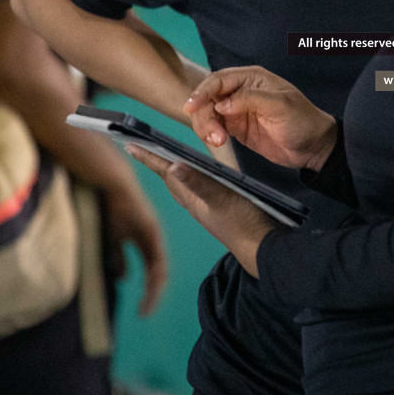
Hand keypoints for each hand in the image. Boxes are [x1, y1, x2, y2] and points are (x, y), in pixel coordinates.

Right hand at [103, 186, 168, 316]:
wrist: (110, 183)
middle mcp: (152, 238)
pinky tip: (148, 287)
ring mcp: (154, 234)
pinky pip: (156, 257)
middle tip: (145, 313)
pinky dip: (152, 275)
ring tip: (146, 306)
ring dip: (153, 289)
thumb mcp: (112, 239)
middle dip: (152, 293)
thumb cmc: (109, 207)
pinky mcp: (150, 230)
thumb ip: (118, 257)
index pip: (151, 267)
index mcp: (145, 239)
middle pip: (158, 271)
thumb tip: (123, 278)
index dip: (148, 286)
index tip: (142, 306)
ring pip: (159, 268)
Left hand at [127, 147, 276, 276]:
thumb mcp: (221, 198)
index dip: (149, 158)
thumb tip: (173, 167)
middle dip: (157, 163)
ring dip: (174, 172)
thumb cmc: (244, 223)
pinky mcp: (223, 210)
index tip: (130, 144)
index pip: (166, 173)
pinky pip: (200, 191)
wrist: (263, 249)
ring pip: (184, 187)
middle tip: (142, 150)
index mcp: (193, 199)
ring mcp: (209, 208)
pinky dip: (195, 180)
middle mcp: (197, 203)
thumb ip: (199, 183)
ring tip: (165, 161)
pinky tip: (202, 179)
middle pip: (171, 180)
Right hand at [185, 67, 336, 171]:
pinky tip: (218, 143)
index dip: (202, 92)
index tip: (191, 107)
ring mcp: (237, 110)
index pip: (219, 80)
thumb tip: (221, 104)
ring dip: (206, 127)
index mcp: (251, 79)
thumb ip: (250, 100)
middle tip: (214, 135)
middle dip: (204, 115)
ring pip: (208, 114)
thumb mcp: (280, 106)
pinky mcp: (237, 128)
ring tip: (218, 141)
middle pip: (208, 98)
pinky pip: (215, 128)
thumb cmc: (302, 120)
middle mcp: (241, 91)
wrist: (313, 147)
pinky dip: (210, 135)